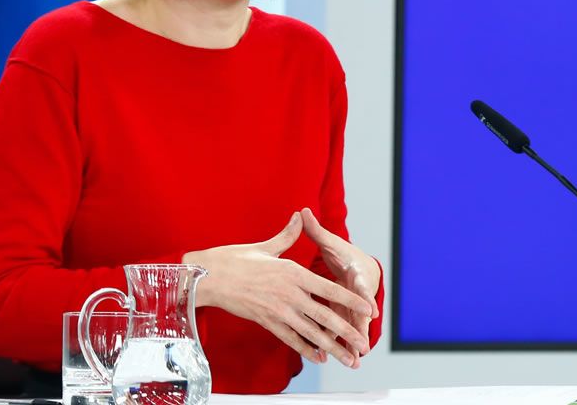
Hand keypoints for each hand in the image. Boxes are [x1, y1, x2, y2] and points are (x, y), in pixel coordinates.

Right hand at [182, 212, 373, 366]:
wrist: (207, 278)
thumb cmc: (235, 259)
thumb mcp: (266, 247)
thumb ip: (288, 235)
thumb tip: (299, 216)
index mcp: (293, 273)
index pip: (330, 289)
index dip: (352, 300)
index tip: (369, 308)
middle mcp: (289, 294)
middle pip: (326, 316)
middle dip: (348, 331)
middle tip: (365, 344)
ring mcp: (278, 311)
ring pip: (311, 333)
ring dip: (332, 347)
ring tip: (349, 359)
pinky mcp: (266, 322)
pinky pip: (291, 339)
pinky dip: (306, 349)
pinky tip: (320, 358)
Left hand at [300, 207, 380, 360]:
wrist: (360, 267)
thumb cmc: (344, 254)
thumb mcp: (332, 243)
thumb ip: (316, 231)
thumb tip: (303, 212)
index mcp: (354, 272)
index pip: (360, 284)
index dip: (364, 297)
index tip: (371, 309)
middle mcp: (357, 292)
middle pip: (360, 312)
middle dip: (362, 328)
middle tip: (364, 342)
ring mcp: (352, 306)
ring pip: (352, 325)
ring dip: (353, 342)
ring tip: (355, 359)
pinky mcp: (346, 315)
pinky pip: (341, 330)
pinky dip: (340, 343)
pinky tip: (337, 358)